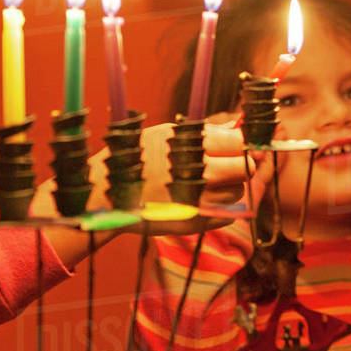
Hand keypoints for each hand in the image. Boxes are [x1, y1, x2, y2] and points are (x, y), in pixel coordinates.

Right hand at [30, 116, 266, 213]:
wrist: (102, 195)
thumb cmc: (134, 159)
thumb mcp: (164, 134)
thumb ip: (203, 134)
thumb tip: (238, 127)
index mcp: (188, 141)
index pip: (239, 140)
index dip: (244, 143)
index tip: (239, 147)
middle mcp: (195, 169)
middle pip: (247, 166)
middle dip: (246, 165)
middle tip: (235, 167)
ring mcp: (196, 198)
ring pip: (240, 192)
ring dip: (235, 187)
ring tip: (212, 184)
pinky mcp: (193, 223)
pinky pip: (228, 215)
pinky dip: (226, 208)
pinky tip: (208, 201)